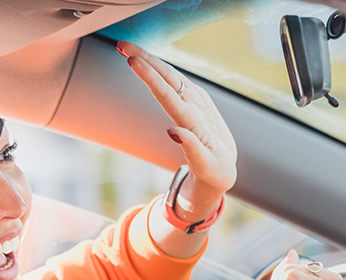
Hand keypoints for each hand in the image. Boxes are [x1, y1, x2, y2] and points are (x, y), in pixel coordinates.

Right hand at [117, 41, 236, 222]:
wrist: (223, 165)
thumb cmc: (215, 168)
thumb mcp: (208, 165)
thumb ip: (193, 148)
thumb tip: (173, 132)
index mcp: (196, 121)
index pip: (169, 95)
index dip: (150, 77)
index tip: (134, 62)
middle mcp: (196, 105)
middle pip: (167, 77)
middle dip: (146, 58)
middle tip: (122, 45)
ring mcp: (195, 99)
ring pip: (170, 74)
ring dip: (149, 59)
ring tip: (126, 48)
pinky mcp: (193, 99)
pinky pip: (172, 79)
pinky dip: (157, 67)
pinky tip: (145, 59)